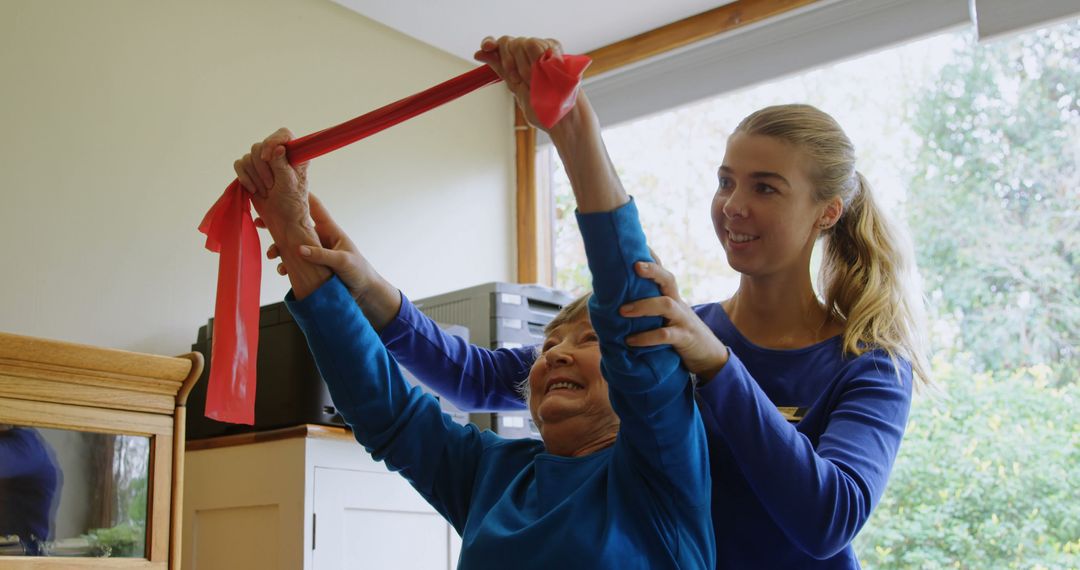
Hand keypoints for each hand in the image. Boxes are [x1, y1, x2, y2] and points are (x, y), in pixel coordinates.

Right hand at [233, 128, 309, 234]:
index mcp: (295, 155)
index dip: (272, 141)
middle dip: (262, 168)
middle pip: (259, 147)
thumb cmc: (292, 203)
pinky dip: (244, 178)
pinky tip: (253, 190)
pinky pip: (239, 164)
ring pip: (248, 157)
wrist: (283, 221)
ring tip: (266, 191)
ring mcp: (264, 164)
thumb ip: (282, 165)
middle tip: (271, 185)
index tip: (267, 156)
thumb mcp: (290, 184)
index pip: (283, 134)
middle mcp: (279, 156)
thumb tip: (279, 147)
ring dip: (255, 176)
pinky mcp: (251, 172)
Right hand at [259, 193, 401, 328]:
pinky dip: (285, 265)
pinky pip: (293, 262)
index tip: (282, 188)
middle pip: (294, 225)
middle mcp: (318, 238)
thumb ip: (323, 255)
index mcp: (329, 229)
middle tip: (259, 222)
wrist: (363, 292)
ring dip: (278, 247)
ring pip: (290, 244)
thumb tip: (299, 249)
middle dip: (276, 223)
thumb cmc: (359, 271)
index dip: (299, 195)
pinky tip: (282, 270)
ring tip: (271, 254)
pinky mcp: (310, 266)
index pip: (313, 206)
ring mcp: (313, 251)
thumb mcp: (343, 261)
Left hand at [474, 35, 565, 130]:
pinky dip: (542, 58)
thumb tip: (477, 53)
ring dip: (527, 64)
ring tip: (537, 80)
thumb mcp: (516, 89)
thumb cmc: (541, 108)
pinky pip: (543, 43)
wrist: (564, 117)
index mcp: (515, 63)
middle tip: (521, 80)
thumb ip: (501, 69)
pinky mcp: (556, 49)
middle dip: (510, 61)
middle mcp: (527, 54)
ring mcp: (542, 50)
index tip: (486, 48)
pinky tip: (548, 71)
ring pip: (525, 42)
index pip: (499, 45)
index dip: (490, 43)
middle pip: (509, 41)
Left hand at [619, 259, 729, 381]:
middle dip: (652, 270)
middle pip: (668, 279)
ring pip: (665, 305)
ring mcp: (682, 319)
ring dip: (643, 306)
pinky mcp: (684, 338)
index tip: (635, 244)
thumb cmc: (680, 333)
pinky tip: (630, 341)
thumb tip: (616, 303)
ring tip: (622, 311)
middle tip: (634, 266)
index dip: (651, 258)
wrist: (708, 355)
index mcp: (671, 296)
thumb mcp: (667, 317)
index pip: (662, 272)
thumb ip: (650, 308)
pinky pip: (665, 335)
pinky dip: (646, 337)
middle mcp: (678, 303)